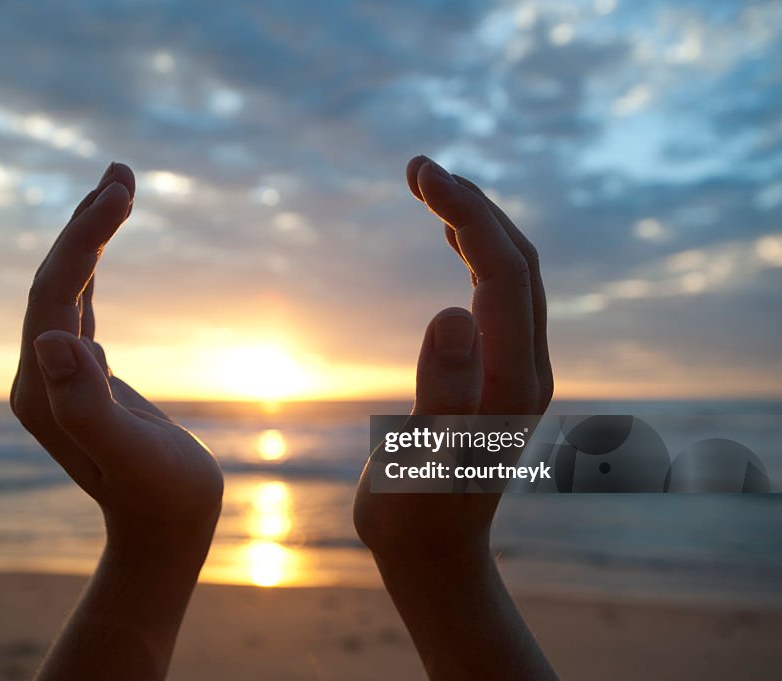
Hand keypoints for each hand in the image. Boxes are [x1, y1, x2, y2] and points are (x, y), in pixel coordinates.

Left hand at [10, 162, 222, 554]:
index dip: (83, 240)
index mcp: (41, 389)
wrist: (165, 531)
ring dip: (88, 235)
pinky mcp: (84, 376)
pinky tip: (102, 246)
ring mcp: (58, 375)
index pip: (53, 296)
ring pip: (66, 289)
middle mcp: (39, 376)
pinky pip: (80, 307)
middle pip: (53, 282)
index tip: (121, 194)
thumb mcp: (129, 455)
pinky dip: (94, 268)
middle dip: (84, 223)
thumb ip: (85, 404)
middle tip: (122, 171)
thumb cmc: (161, 497)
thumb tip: (50, 340)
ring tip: (119, 184)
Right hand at [354, 155, 552, 562]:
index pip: (504, 272)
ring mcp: (517, 368)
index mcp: (512, 379)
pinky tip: (452, 237)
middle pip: (517, 261)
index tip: (423, 174)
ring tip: (431, 187)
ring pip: (512, 273)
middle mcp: (527, 366)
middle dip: (473, 204)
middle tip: (420, 167)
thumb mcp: (419, 458)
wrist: (434, 553)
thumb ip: (441, 389)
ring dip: (477, 222)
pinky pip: (500, 294)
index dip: (468, 214)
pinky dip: (477, 253)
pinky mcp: (501, 372)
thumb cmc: (417, 513)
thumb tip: (450, 312)